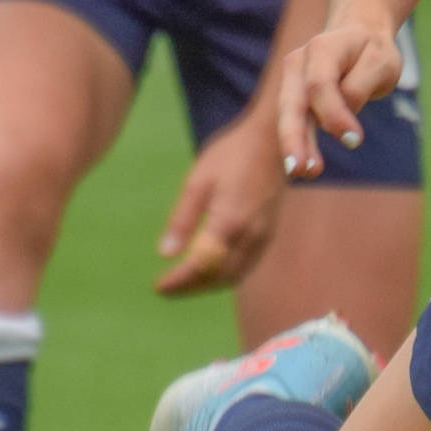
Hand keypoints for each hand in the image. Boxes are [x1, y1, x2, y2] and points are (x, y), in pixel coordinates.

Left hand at [155, 113, 288, 296]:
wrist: (272, 142)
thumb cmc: (230, 155)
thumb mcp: (197, 182)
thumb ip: (182, 220)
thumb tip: (164, 253)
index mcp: (229, 222)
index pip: (200, 265)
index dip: (179, 281)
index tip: (158, 287)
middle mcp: (250, 236)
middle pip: (218, 277)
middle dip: (191, 288)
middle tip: (166, 289)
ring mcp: (263, 237)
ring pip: (234, 275)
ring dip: (208, 285)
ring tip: (184, 283)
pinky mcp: (268, 234)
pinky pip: (246, 266)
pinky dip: (225, 276)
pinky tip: (209, 270)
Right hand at [272, 16, 408, 183]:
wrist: (359, 32)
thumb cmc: (373, 50)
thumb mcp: (380, 62)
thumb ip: (360, 86)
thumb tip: (340, 122)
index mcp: (322, 48)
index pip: (320, 84)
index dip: (334, 114)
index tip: (355, 140)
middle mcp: (299, 63)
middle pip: (292, 103)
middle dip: (294, 137)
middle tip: (301, 169)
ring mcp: (294, 81)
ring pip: (291, 116)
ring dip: (295, 146)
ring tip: (302, 172)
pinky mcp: (297, 98)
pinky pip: (298, 123)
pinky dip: (300, 145)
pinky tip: (304, 168)